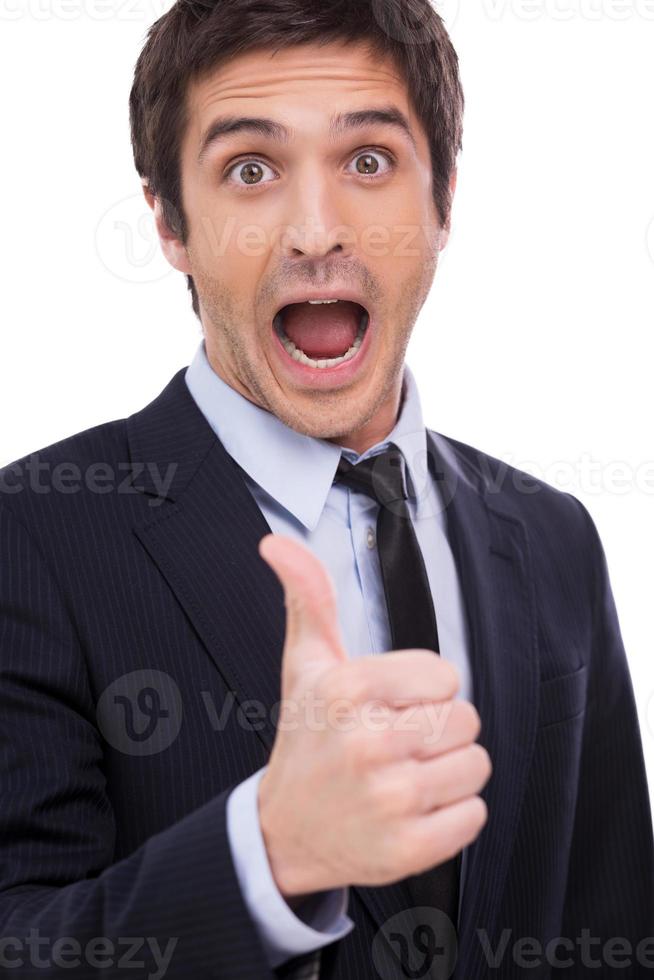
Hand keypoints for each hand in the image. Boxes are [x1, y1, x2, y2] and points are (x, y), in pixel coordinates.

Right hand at [257, 533, 490, 897]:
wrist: (286, 831)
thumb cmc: (306, 739)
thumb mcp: (304, 664)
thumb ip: (308, 598)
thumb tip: (277, 543)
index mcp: (348, 691)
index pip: (446, 676)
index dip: (425, 690)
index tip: (391, 705)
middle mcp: (369, 745)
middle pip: (465, 719)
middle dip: (437, 729)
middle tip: (396, 743)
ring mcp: (389, 801)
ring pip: (476, 765)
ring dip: (449, 771)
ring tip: (405, 775)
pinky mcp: (408, 849)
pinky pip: (474, 814)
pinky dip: (452, 814)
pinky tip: (412, 809)